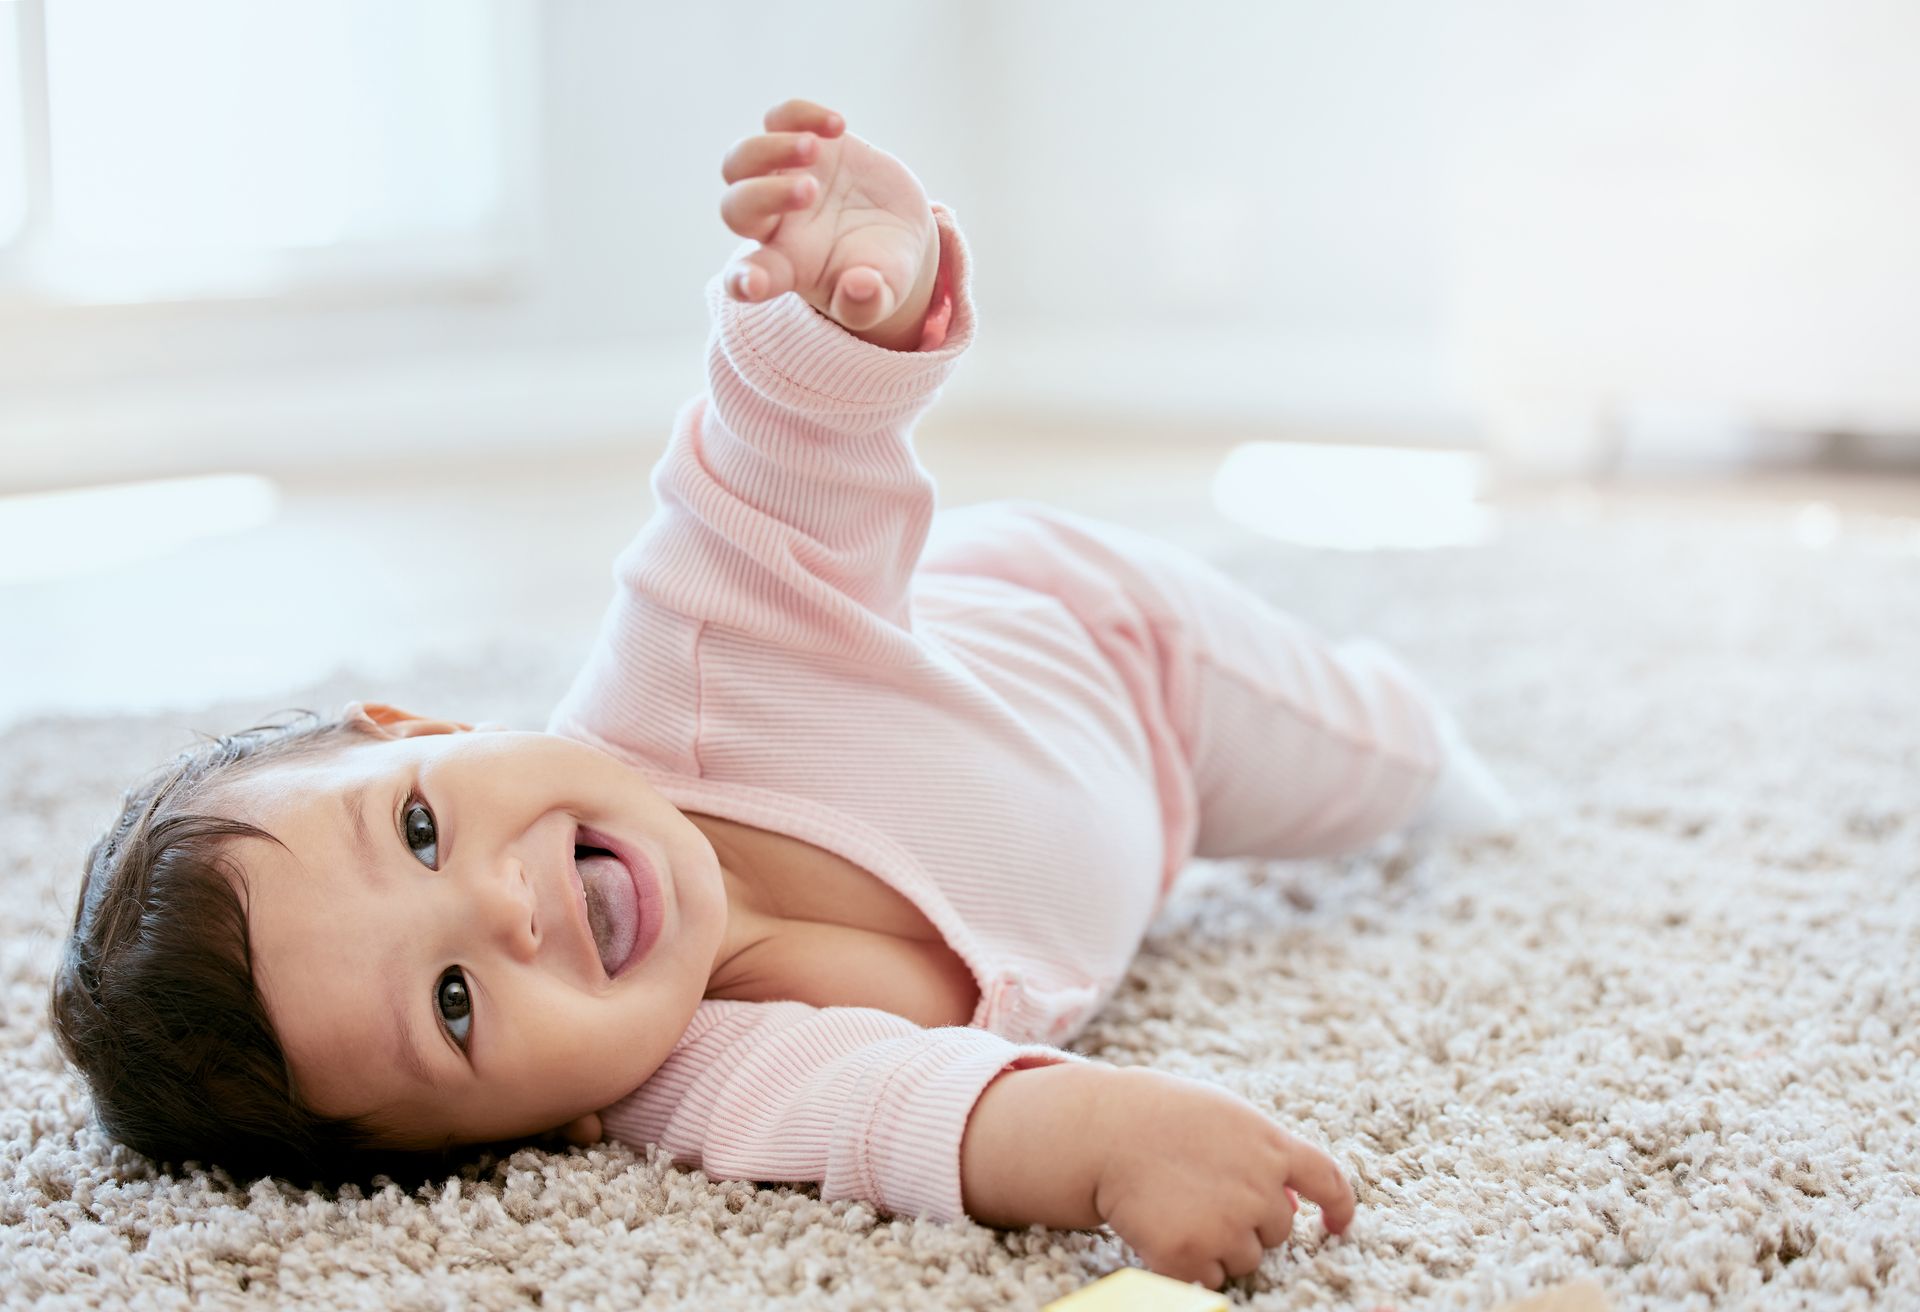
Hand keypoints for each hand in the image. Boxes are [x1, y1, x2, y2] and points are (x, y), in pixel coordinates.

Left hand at [718, 98, 939, 348]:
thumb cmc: (880, 270)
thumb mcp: (882, 296)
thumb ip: (868, 303)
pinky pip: (778, 120)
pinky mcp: (804, 145)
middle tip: (810, 191)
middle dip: (763, 194)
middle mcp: (774, 223)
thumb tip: (860, 287)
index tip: (754, 283)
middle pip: (735, 207)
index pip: (748, 276)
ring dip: (770, 149)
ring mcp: (783, 178)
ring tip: (814, 148)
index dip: (744, 279)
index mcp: (786, 268)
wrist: (897, 229)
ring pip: (741, 159)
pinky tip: (836, 126)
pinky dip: (798, 114)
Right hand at [1091, 1068, 1356, 1289]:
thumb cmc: (1162, 1118)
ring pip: (1245, 1260)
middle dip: (1248, 1221)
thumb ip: (1264, 1151)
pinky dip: (1189, 1265)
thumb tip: (1293, 1202)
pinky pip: (1208, 1281)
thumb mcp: (1225, 1116)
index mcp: (1271, 1146)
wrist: (1103, 1130)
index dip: (1341, 1207)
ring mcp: (1225, 1226)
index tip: (1338, 1226)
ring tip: (1179, 1205)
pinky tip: (1164, 1229)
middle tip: (1202, 1192)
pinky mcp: (1189, 1255)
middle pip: (1277, 1230)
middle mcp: (1258, 1191)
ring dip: (1219, 1244)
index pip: (1330, 1181)